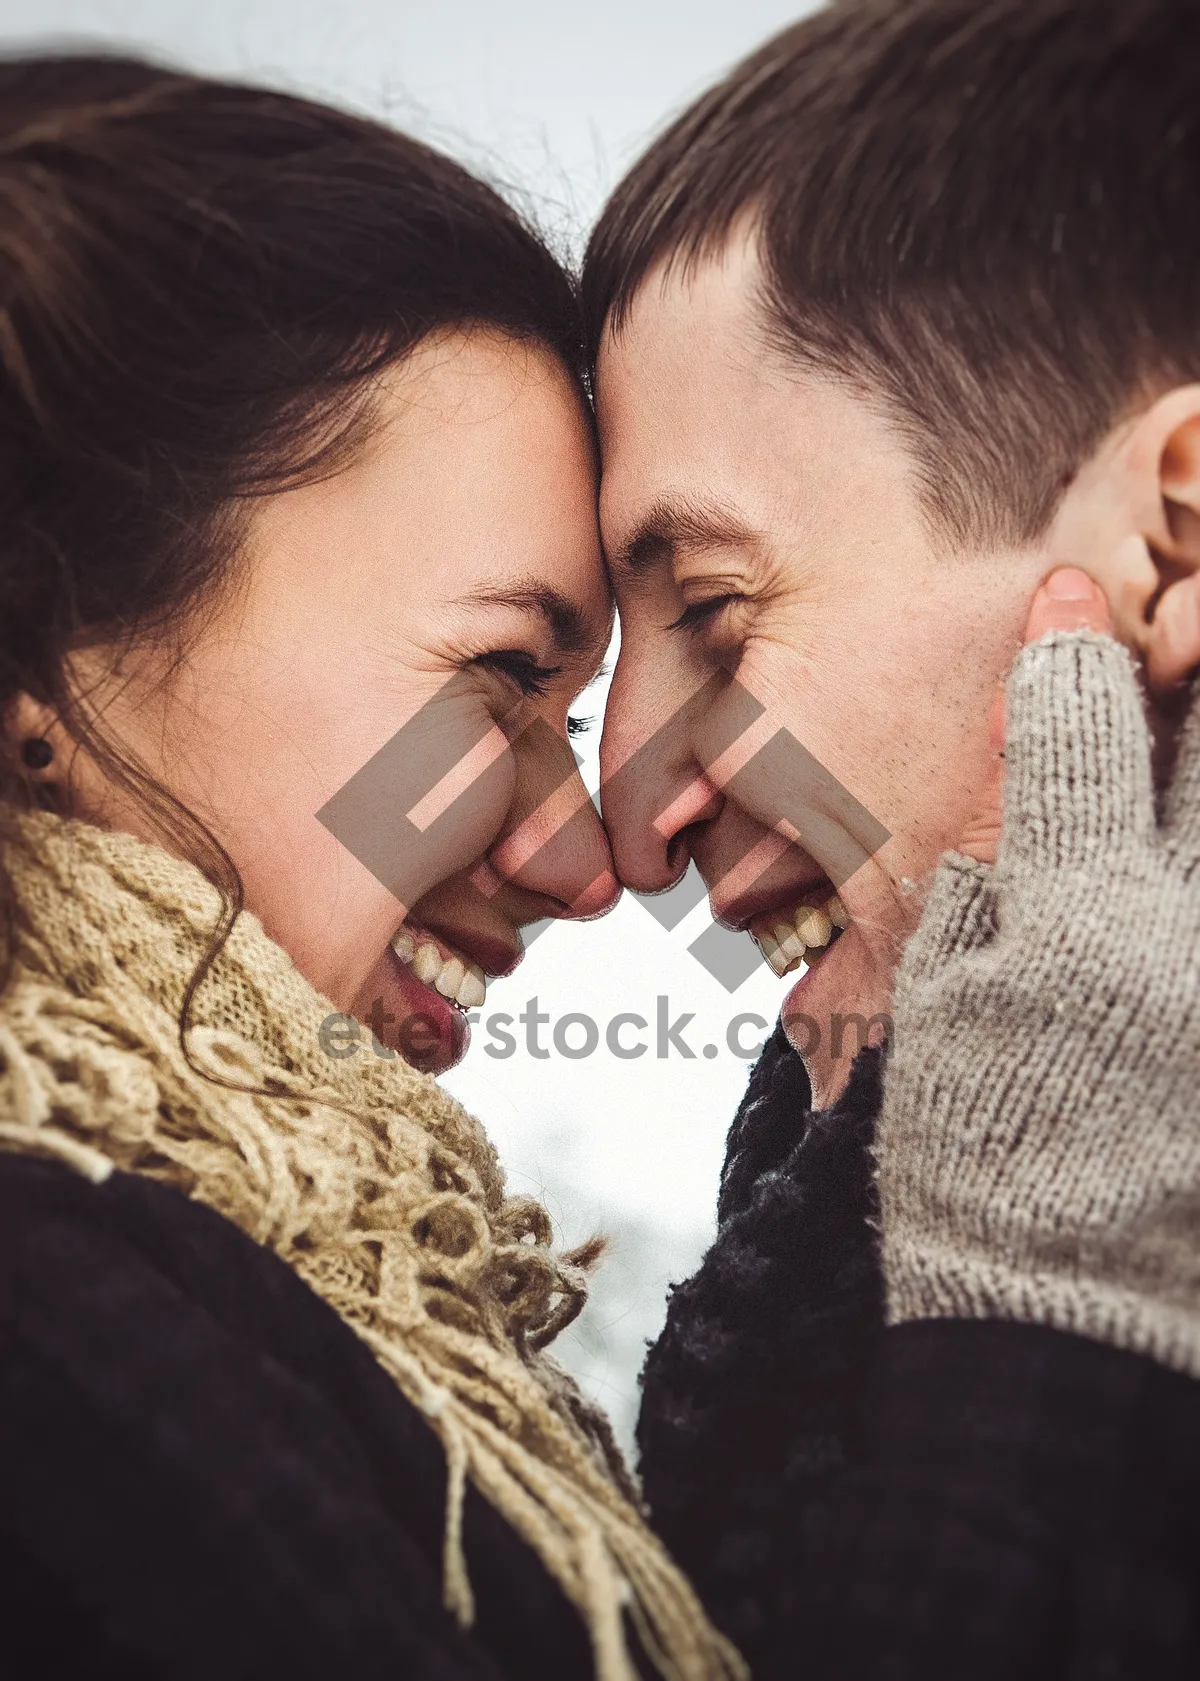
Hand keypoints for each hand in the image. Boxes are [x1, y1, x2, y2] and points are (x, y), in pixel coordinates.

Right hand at [874, 575, 1199, 1374]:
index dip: (1068, 649)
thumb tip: (1016, 732)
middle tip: (1181, 612)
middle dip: (1190, 656)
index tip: (1066, 594)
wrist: (1073, 1318)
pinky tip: (1165, 838)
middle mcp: (1183, 938)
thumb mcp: (945, 1003)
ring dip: (1197, 738)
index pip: (1075, 739)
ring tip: (1179, 686)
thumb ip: (985, 862)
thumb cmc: (981, 1162)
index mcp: (1079, 925)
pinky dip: (1184, 841)